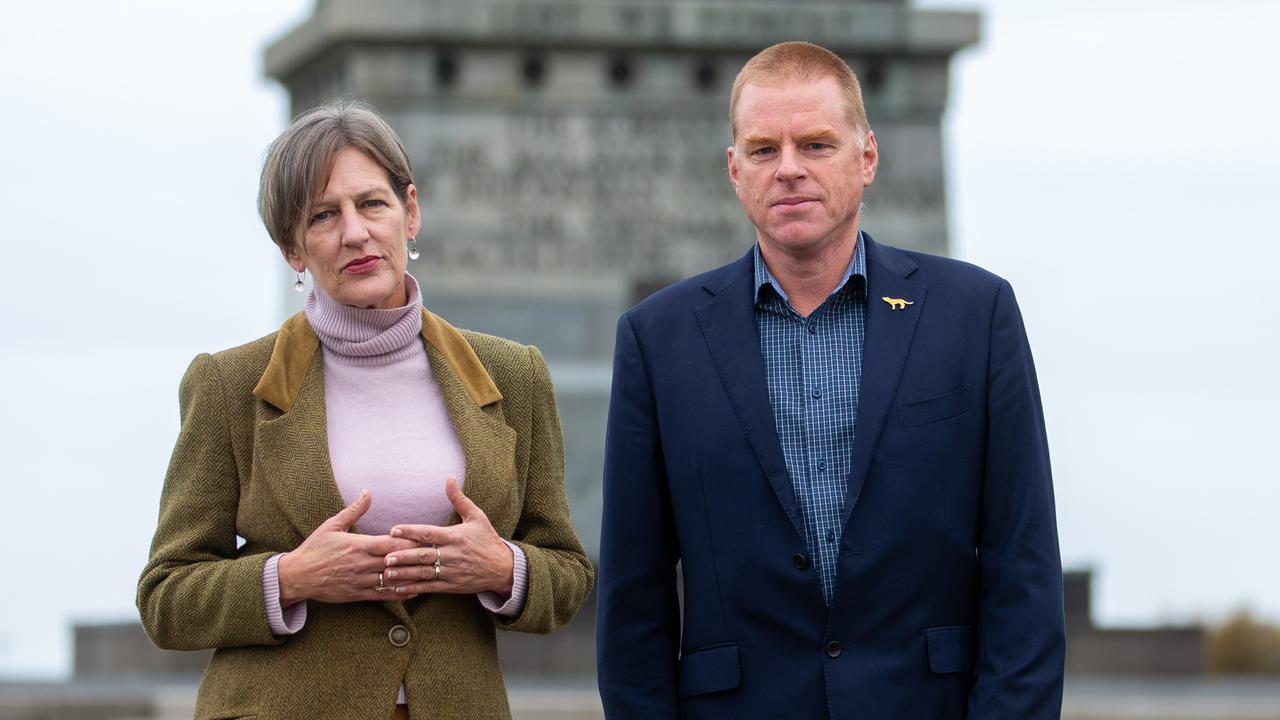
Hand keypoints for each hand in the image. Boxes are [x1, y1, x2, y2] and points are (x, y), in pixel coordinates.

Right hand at [276, 490, 421, 604]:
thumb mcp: (332, 525)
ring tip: (431, 574)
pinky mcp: (357, 594)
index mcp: (358, 545)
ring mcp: (360, 580)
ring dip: (411, 577)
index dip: (408, 541)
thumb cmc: (315, 548)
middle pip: (395, 561)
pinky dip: (399, 593)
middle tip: (435, 555)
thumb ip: (354, 510)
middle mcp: (362, 564)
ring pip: (391, 580)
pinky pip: (382, 595)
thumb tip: (368, 492)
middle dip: (415, 558)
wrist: (297, 576)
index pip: (389, 543)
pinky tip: (414, 590)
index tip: (425, 537)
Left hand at [384, 477, 514, 596]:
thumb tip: (449, 477)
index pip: (430, 533)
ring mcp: (452, 571)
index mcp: (456, 536)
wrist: (504, 568)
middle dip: (404, 556)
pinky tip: (399, 589)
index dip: (411, 531)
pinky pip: (430, 587)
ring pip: (425, 573)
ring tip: (387, 573)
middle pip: (424, 555)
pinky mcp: (452, 585)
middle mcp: (453, 554)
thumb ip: (459, 499)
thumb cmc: (487, 539)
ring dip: (405, 573)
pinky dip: (414, 588)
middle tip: (385, 557)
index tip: (394, 530)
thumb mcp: (477, 516)